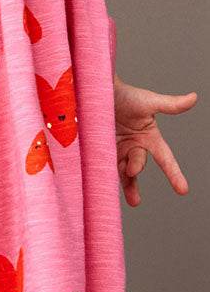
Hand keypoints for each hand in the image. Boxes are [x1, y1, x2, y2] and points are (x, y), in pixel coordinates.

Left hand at [113, 76, 197, 206]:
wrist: (98, 91)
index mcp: (149, 138)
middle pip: (139, 162)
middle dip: (137, 167)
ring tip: (134, 201)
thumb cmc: (125, 95)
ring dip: (129, 186)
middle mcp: (134, 147)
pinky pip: (106, 166)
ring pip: (124, 172)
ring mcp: (117, 150)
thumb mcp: (149, 101)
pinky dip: (107, 176)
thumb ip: (171, 104)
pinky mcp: (101, 151)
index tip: (182, 190)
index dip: (174, 174)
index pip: (165, 159)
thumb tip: (194, 97)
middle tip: (132, 170)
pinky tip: (107, 186)